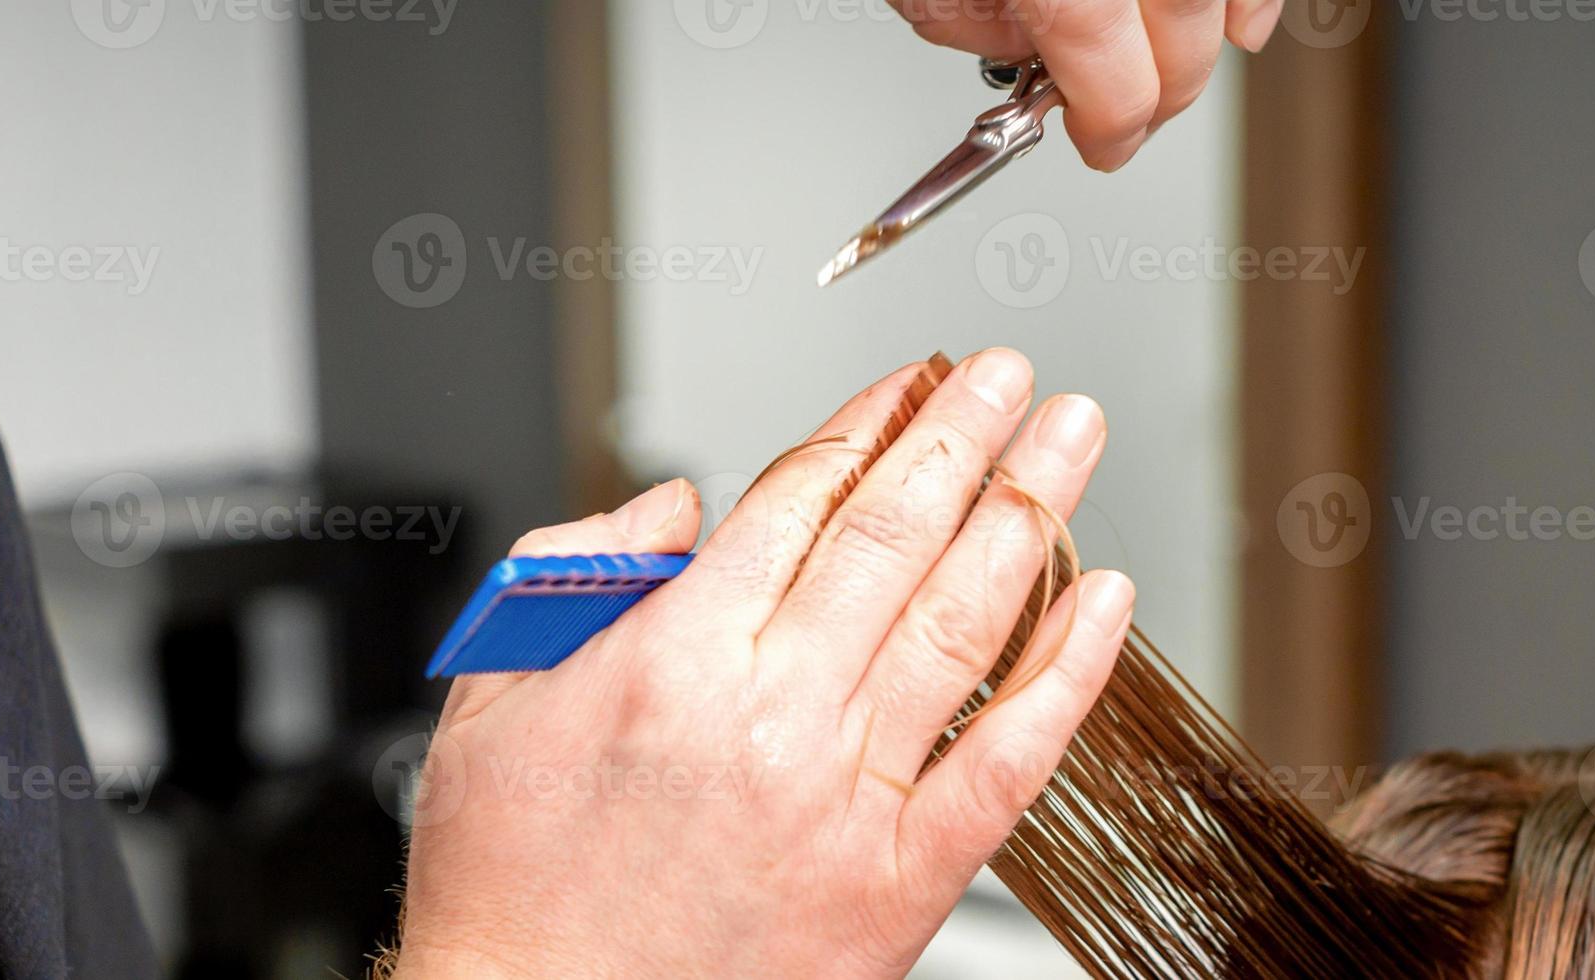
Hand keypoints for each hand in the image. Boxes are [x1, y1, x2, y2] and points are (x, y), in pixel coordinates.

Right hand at [393, 350, 1132, 977]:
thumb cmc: (515, 888)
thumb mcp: (492, 702)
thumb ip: (577, 578)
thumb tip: (672, 506)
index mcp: (673, 659)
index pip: (801, 501)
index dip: (869, 424)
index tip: (913, 379)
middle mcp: (773, 716)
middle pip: (896, 535)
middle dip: (965, 435)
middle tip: (1015, 376)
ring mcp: (847, 798)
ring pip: (963, 621)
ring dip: (1028, 512)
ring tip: (1068, 440)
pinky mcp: (900, 880)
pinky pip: (1008, 759)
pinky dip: (1065, 673)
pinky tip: (1103, 602)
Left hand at [895, 0, 1285, 170]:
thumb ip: (971, 24)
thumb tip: (1029, 60)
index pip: (1110, 68)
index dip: (1108, 125)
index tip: (1100, 145)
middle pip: (1181, 34)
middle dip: (1160, 94)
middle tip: (1123, 119)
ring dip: (1218, 44)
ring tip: (1188, 74)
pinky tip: (1241, 24)